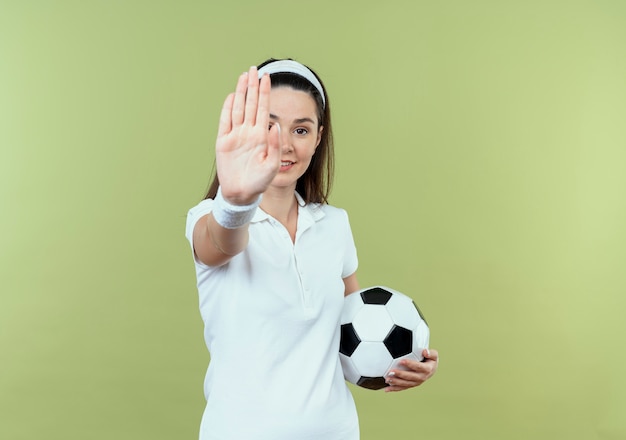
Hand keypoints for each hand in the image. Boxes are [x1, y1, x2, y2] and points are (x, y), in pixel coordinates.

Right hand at [215, 66, 280, 204]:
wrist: (242, 194)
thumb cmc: (260, 181)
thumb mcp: (272, 164)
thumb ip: (275, 145)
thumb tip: (276, 125)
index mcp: (262, 136)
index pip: (264, 109)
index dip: (265, 92)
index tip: (266, 77)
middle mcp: (249, 132)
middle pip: (251, 104)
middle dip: (252, 86)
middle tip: (254, 69)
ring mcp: (236, 136)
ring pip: (238, 108)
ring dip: (241, 92)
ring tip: (243, 76)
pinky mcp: (223, 142)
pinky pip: (225, 122)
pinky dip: (228, 108)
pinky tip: (232, 96)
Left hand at [384, 348, 438, 392]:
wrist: (432, 369)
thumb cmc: (431, 360)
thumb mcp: (434, 355)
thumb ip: (431, 353)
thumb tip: (425, 351)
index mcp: (427, 369)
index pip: (418, 367)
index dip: (410, 364)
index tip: (402, 361)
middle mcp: (422, 377)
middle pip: (410, 377)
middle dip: (400, 375)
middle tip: (391, 372)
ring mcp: (416, 383)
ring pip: (406, 384)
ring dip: (396, 382)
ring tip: (387, 379)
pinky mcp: (411, 385)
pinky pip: (403, 388)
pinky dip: (394, 389)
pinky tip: (387, 389)